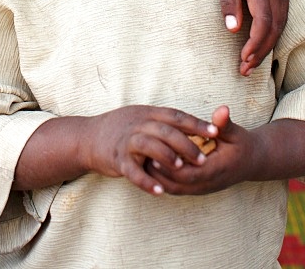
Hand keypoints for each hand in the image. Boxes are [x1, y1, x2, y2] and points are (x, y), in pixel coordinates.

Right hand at [87, 106, 217, 195]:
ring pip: (149, 145)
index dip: (196, 123)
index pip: (175, 116)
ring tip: (182, 168)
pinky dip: (147, 181)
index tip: (215, 131)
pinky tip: (161, 191)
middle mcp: (138, 124)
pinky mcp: (117, 159)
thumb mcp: (141, 117)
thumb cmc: (120, 128)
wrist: (88, 138)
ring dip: (167, 157)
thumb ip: (162, 122)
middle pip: (165, 130)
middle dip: (186, 143)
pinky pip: (133, 171)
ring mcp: (127, 141)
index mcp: (147, 114)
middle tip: (203, 158)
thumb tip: (191, 126)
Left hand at [147, 106, 257, 194]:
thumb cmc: (242, 145)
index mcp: (215, 170)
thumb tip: (222, 110)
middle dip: (158, 172)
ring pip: (174, 189)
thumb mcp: (235, 133)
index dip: (170, 165)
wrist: (251, 163)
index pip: (188, 174)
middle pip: (177, 184)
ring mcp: (201, 188)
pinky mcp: (196, 187)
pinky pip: (175, 187)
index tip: (154, 152)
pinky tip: (150, 164)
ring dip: (157, 177)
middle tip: (141, 155)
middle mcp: (206, 184)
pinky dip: (162, 179)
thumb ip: (224, 124)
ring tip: (141, 159)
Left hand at [196, 0, 288, 74]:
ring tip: (250, 60)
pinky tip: (261, 39)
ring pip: (280, 24)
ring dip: (267, 45)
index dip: (254, 47)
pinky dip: (272, 32)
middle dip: (260, 53)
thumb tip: (232, 29)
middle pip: (274, 30)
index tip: (241, 62)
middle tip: (244, 70)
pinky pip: (281, 15)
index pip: (263, 27)